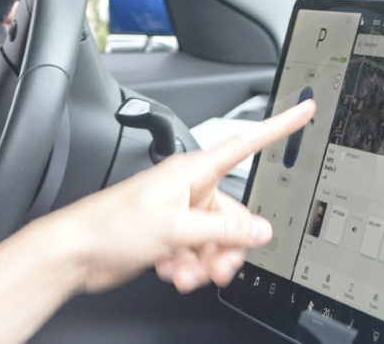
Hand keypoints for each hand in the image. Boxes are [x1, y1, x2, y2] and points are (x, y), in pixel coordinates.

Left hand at [38, 100, 315, 293]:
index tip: (304, 110)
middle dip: (228, 246)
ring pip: (217, 240)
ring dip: (205, 261)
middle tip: (215, 266)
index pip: (246, 143)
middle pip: (235, 215)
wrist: (79, 252)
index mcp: (193, 171)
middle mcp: (189, 189)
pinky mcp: (168, 236)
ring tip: (184, 273)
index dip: (278, 126)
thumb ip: (225, 228)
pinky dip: (190, 266)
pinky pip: (198, 252)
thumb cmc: (113, 225)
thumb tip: (260, 229)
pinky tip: (171, 272)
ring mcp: (179, 213)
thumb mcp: (179, 227)